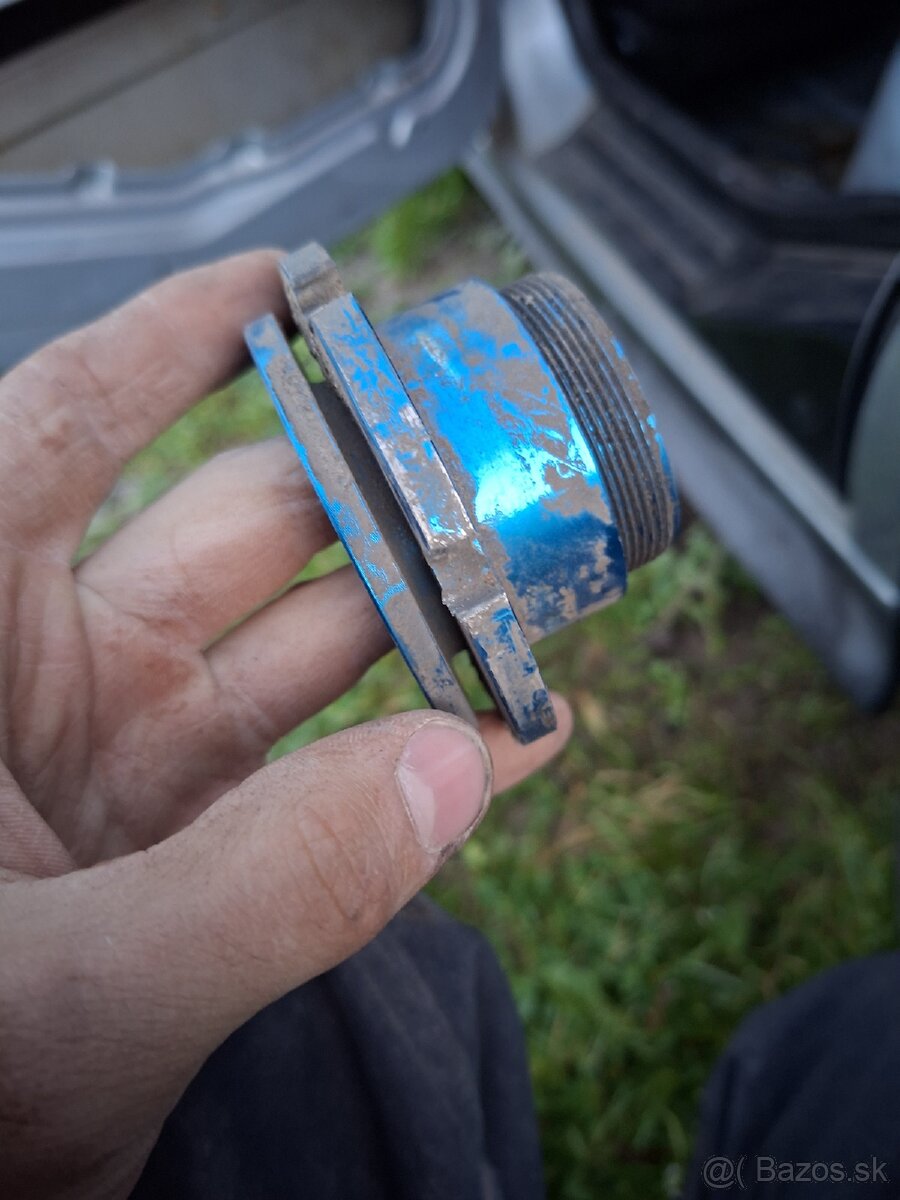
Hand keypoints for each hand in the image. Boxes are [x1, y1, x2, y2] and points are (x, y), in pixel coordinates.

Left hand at [0, 251, 570, 1198]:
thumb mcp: (64, 1000)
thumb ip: (261, 888)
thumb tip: (454, 770)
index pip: (60, 437)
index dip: (172, 342)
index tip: (291, 283)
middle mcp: (46, 684)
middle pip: (233, 533)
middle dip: (370, 490)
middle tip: (494, 463)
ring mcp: (125, 767)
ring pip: (302, 651)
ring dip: (421, 621)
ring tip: (536, 591)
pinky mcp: (187, 850)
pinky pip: (322, 777)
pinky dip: (415, 758)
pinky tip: (510, 734)